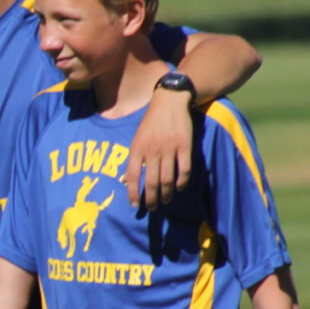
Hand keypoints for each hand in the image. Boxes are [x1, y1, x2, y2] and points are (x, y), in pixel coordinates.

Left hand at [124, 90, 192, 208]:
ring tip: (165, 200)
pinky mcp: (184, 146)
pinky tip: (179, 187)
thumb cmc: (150, 122)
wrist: (169, 101)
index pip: (132, 176)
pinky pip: (184, 170)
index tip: (135, 205)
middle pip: (151, 182)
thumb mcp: (136, 138)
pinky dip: (181, 182)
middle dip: (151, 199)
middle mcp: (152, 150)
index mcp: (137, 148)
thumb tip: (125, 182)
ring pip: (168, 179)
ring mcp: (169, 148)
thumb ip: (133, 159)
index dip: (133, 193)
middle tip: (153, 207)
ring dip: (166, 194)